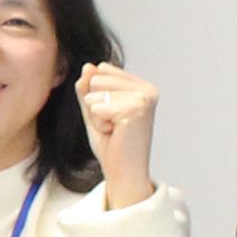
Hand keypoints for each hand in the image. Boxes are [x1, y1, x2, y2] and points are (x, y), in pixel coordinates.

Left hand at [75, 63, 160, 207]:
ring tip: (114, 129)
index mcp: (142, 86)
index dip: (96, 97)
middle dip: (95, 106)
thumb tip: (88, 66)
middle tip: (112, 125)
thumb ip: (89, 87)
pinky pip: (97, 106)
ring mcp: (144, 98)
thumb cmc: (112, 143)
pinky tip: (116, 133)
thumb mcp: (95, 109)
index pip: (101, 72)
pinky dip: (99, 123)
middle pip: (96, 80)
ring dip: (97, 115)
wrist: (122, 170)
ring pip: (95, 93)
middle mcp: (148, 89)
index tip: (111, 116)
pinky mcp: (136, 109)